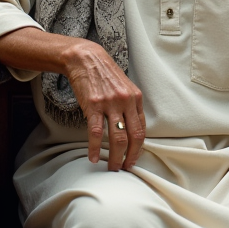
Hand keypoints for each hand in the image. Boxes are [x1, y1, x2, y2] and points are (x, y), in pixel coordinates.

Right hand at [63, 41, 146, 171]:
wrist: (86, 59)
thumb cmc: (105, 74)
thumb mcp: (124, 87)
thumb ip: (130, 105)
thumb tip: (132, 128)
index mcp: (136, 98)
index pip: (142, 129)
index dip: (139, 148)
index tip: (134, 159)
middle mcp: (126, 101)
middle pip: (133, 137)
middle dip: (130, 157)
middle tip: (125, 168)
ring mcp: (110, 104)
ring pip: (117, 138)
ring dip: (116, 157)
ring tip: (112, 168)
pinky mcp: (94, 105)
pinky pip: (97, 133)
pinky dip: (96, 148)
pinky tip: (94, 157)